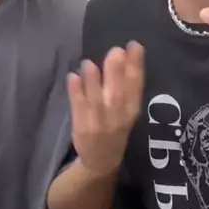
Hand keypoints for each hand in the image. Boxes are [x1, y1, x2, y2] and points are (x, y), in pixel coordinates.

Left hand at [67, 42, 143, 175]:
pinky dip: (76, 93)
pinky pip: (78, 109)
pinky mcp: (82, 129)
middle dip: (117, 72)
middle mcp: (118, 118)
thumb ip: (124, 86)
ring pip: (96, 102)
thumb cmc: (115, 128)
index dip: (136, 66)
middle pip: (118, 94)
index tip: (134, 46)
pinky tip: (72, 77)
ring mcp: (99, 124)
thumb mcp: (127, 111)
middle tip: (116, 50)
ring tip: (88, 63)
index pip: (136, 86)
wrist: (101, 162)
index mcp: (132, 111)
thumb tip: (120, 53)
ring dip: (93, 82)